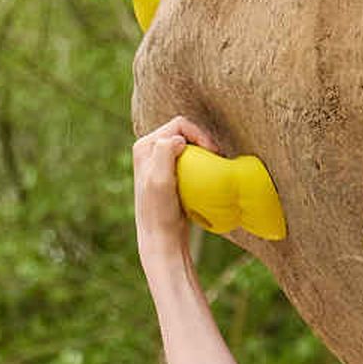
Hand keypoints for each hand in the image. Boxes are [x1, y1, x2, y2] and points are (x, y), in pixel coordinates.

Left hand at [131, 115, 214, 268]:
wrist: (161, 238)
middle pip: (184, 131)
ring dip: (203, 151)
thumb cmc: (160, 211)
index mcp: (145, 145)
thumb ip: (165, 153)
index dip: (200, 134)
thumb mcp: (160, 181)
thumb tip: (178, 139)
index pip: (179, 125)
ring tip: (215, 164)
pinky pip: (189, 159)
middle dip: (203, 140)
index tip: (213, 152)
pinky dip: (201, 163)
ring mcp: (158, 162)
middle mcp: (149, 150)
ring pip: (188, 145)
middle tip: (217, 157)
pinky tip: (209, 174)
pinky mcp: (169, 174)